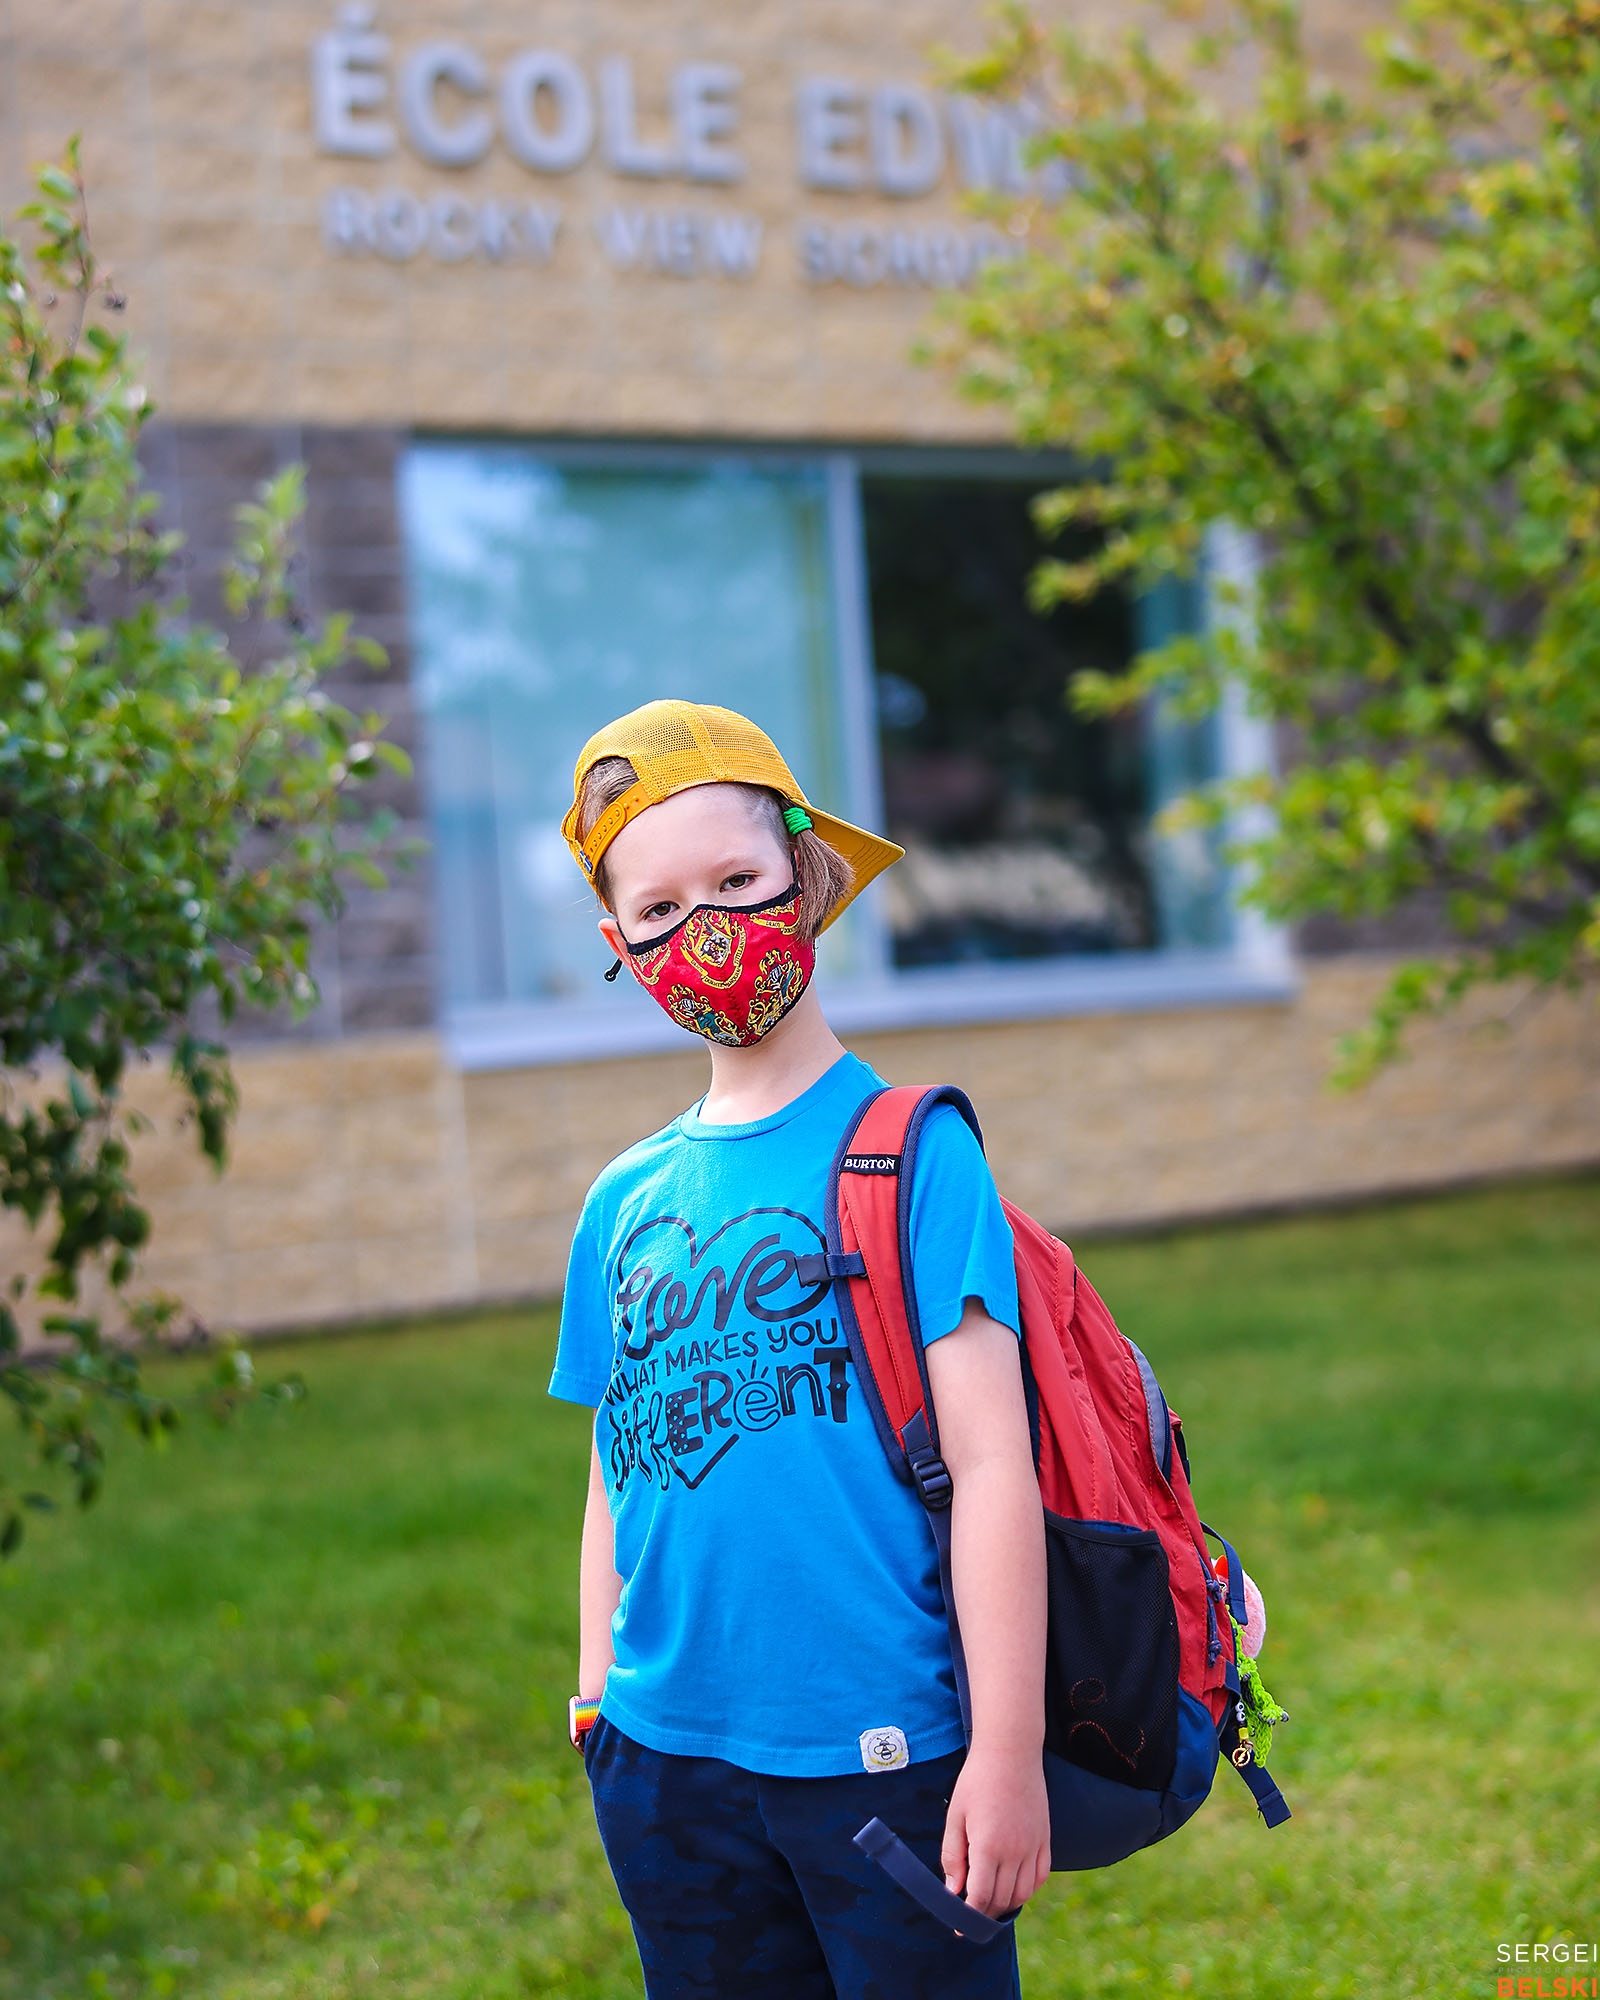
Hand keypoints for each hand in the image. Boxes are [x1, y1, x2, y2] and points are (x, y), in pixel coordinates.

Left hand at [940, 1743, 1051, 1918]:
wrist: (1010, 1752)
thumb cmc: (977, 1781)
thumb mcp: (956, 1816)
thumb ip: (953, 1857)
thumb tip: (952, 1891)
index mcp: (988, 1845)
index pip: (981, 1897)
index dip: (969, 1916)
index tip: (960, 1925)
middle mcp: (1015, 1851)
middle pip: (1002, 1899)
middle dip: (984, 1912)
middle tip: (970, 1914)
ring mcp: (1034, 1846)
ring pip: (1023, 1893)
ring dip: (1006, 1904)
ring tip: (990, 1902)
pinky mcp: (1045, 1839)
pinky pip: (1040, 1877)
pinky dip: (1027, 1889)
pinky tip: (1013, 1886)